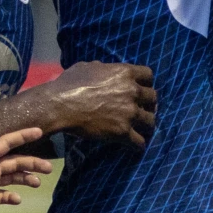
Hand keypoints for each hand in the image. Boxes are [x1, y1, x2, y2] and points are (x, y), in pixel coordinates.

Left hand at [0, 129, 33, 212]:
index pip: (7, 144)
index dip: (22, 137)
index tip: (38, 131)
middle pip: (16, 162)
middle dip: (33, 163)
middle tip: (48, 168)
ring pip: (15, 178)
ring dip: (27, 179)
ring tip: (37, 183)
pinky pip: (5, 196)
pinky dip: (13, 197)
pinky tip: (17, 200)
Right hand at [29, 60, 155, 147]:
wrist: (60, 105)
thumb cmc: (69, 83)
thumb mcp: (87, 67)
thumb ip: (102, 68)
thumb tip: (103, 69)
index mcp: (125, 72)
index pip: (149, 75)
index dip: (146, 83)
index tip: (141, 89)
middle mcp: (132, 91)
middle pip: (153, 98)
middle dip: (148, 104)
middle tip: (141, 109)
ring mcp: (129, 112)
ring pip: (151, 121)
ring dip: (146, 125)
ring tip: (141, 129)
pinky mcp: (123, 131)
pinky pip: (140, 141)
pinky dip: (138, 144)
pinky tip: (135, 144)